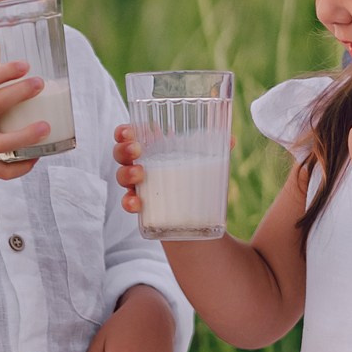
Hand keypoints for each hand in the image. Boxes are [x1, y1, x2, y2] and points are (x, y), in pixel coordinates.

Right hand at [113, 122, 235, 216]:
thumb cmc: (198, 183)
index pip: (130, 135)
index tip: (128, 132)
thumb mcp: (208, 164)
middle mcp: (142, 166)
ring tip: (139, 175)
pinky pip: (129, 203)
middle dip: (123, 150)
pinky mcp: (143, 209)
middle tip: (136, 151)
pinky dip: (130, 202)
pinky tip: (137, 204)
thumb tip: (230, 139)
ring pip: (121, 177)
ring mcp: (140, 188)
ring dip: (126, 174)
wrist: (198, 220)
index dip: (124, 132)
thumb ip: (217, 150)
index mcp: (154, 150)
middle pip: (121, 154)